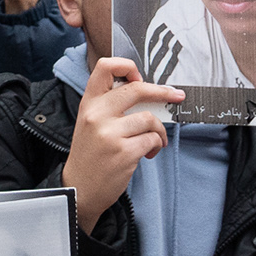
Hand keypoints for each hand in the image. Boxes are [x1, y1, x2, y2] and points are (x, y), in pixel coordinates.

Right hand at [60, 58, 183, 234]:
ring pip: (149, 118)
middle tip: (176, 96)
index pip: (105, 66)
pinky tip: (148, 153)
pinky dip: (156, 145)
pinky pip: (152, 139)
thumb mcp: (90, 121)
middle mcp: (97, 114)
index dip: (127, 66)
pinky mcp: (123, 152)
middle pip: (137, 89)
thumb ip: (110, 105)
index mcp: (88, 102)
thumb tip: (146, 93)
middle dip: (162, 92)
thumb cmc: (90, 154)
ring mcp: (110, 133)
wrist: (79, 188)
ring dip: (159, 130)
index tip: (140, 77)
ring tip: (155, 140)